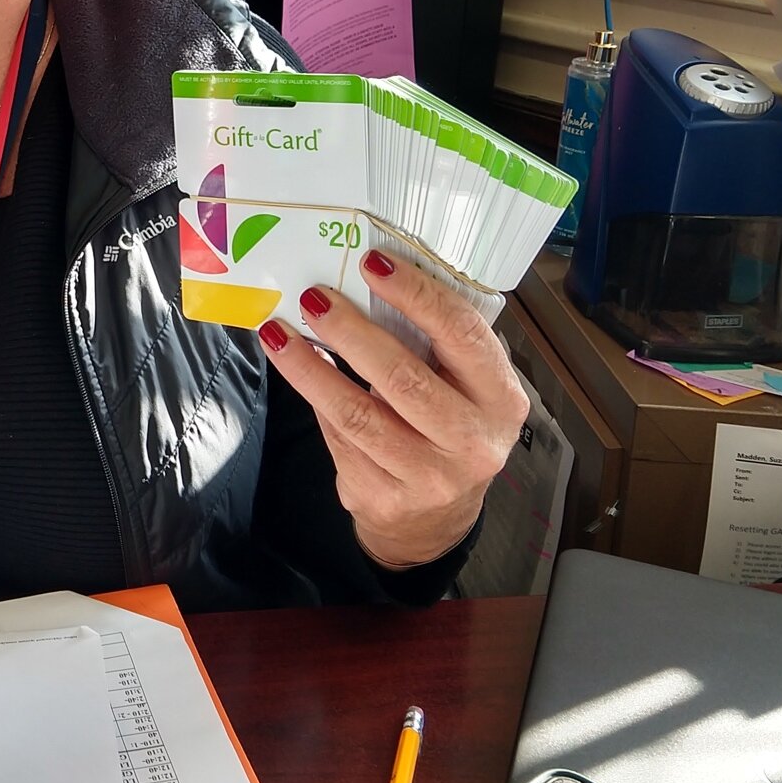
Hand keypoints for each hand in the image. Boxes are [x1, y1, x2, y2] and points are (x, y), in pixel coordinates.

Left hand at [258, 249, 527, 568]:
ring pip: (359, 414)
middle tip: (315, 297)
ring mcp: (430, 479)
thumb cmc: (445, 428)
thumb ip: (430, 346)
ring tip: (280, 332)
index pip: (463, 335)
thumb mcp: (461, 389)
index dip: (416, 294)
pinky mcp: (385, 499)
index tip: (373, 262)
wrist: (434, 520)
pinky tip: (295, 370)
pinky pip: (340, 439)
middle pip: (405, 378)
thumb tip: (362, 283)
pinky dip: (314, 399)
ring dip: (311, 368)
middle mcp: (474, 442)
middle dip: (352, 331)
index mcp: (501, 400)